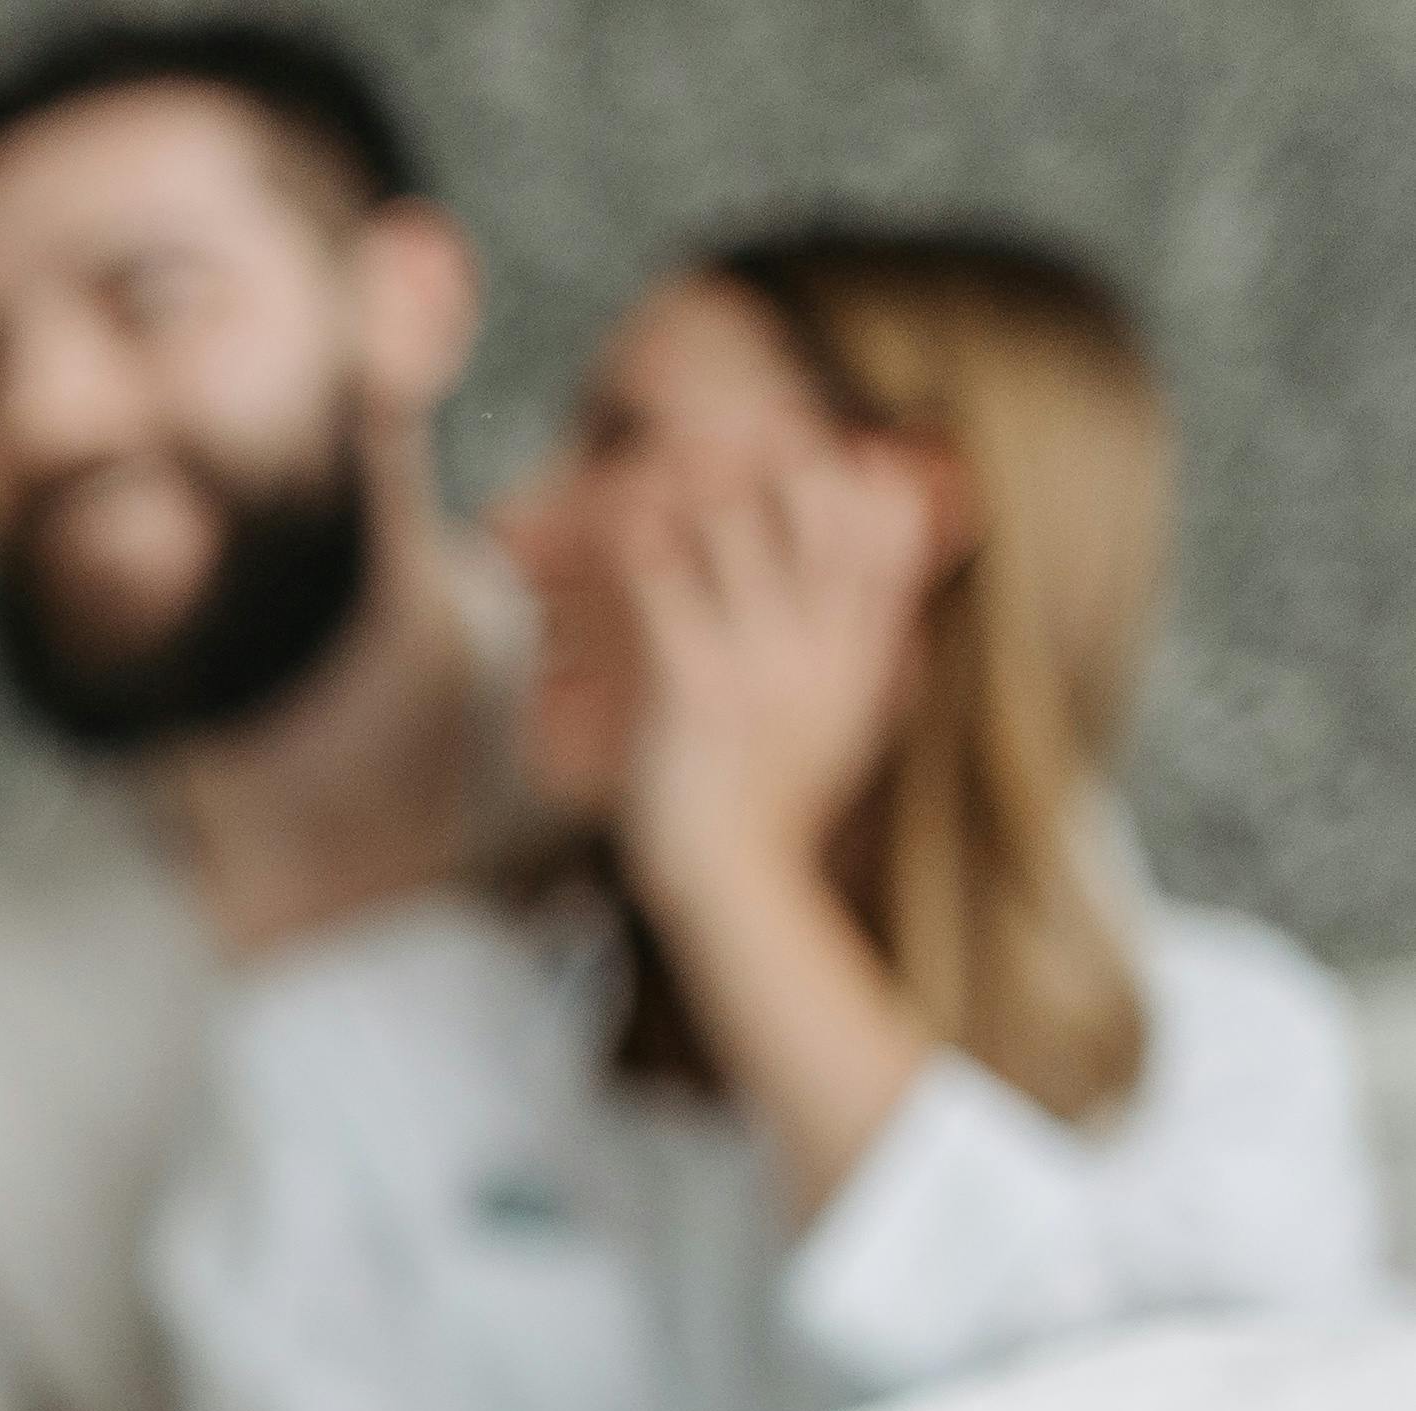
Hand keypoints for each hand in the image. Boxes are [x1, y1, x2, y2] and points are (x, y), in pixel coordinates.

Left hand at [613, 445, 944, 914]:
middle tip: (757, 418)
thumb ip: (867, 654)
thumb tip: (886, 607)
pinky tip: (627, 518)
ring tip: (682, 448)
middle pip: (825, 522)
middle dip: (793, 462)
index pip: (891, 546)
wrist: (737, 883)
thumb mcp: (850, 724)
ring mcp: (762, 667)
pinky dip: (649, 550)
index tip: (848, 446)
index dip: (871, 486)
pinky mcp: (696, 687)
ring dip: (713, 487)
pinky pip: (671, 594)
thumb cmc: (779, 807)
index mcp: (865, 660)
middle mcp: (824, 652)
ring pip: (745, 539)